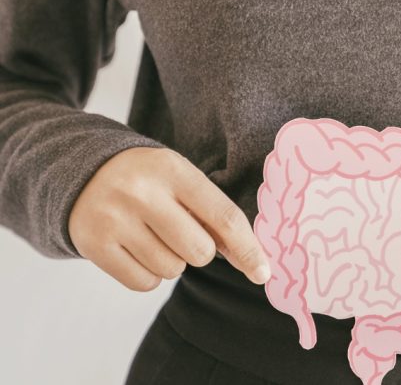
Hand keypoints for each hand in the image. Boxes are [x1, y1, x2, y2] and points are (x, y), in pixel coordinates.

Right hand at [68, 147, 270, 290]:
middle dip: (200, 250)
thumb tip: (254, 262)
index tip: (263, 273)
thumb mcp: (182, 180)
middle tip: (181, 231)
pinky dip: (150, 274)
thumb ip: (215, 215)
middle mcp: (142, 193)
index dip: (248, 249)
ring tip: (154, 235)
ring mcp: (115, 219)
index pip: (223, 217)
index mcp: (173, 170)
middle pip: (200, 251)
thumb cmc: (149, 181)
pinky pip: (144, 283)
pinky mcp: (94, 245)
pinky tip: (138, 249)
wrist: (84, 172)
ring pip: (172, 270)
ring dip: (173, 261)